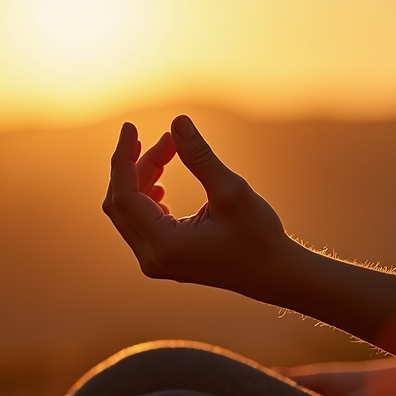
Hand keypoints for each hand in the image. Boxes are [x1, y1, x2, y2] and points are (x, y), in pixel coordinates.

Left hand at [102, 115, 290, 293]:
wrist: (275, 274)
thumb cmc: (259, 235)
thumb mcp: (231, 190)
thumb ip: (200, 156)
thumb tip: (177, 122)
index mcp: (164, 245)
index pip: (123, 196)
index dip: (123, 158)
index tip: (131, 127)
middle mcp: (151, 258)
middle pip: (121, 202)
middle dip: (138, 165)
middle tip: (168, 140)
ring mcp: (155, 262)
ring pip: (129, 211)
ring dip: (144, 178)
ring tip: (170, 153)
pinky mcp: (162, 259)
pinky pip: (140, 222)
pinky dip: (146, 196)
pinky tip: (162, 185)